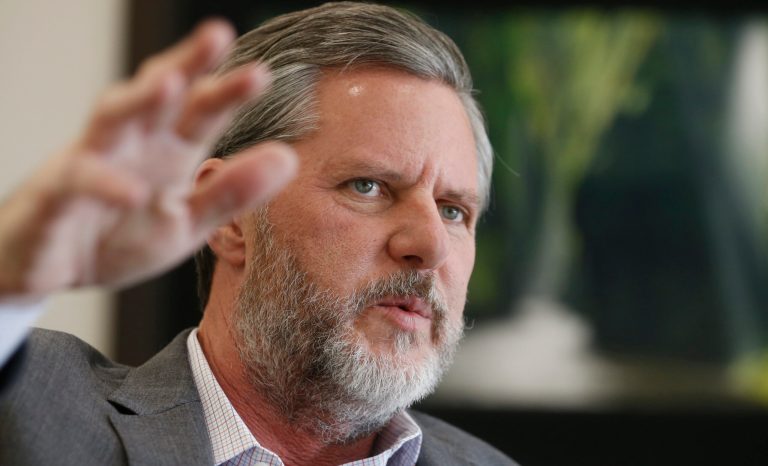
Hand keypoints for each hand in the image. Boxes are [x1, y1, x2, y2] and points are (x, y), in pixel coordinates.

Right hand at [0, 19, 296, 299]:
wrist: (51, 269)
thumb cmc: (122, 236)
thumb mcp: (188, 223)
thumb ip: (232, 194)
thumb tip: (288, 158)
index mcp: (168, 150)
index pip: (201, 111)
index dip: (228, 91)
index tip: (261, 74)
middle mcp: (131, 144)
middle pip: (158, 94)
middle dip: (186, 63)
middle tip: (219, 35)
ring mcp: (90, 162)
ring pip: (110, 116)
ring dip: (138, 98)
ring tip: (170, 83)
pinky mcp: (55, 197)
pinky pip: (78, 182)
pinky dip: (105, 184)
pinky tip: (135, 193)